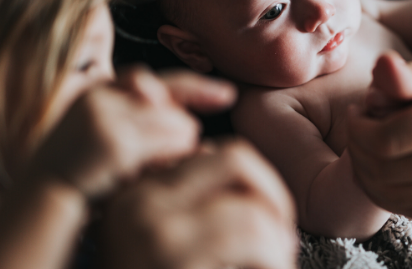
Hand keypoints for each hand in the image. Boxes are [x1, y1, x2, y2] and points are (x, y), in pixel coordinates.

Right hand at [31, 66, 235, 199]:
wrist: (41, 198)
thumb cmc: (83, 176)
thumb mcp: (113, 144)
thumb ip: (145, 128)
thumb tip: (196, 132)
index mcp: (101, 91)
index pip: (160, 81)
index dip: (199, 87)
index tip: (229, 95)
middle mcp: (103, 96)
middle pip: (173, 105)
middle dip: (182, 131)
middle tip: (172, 155)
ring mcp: (107, 116)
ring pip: (178, 124)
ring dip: (178, 148)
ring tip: (150, 170)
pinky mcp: (115, 140)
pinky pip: (169, 145)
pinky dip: (171, 160)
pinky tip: (153, 174)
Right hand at [100, 139, 297, 268]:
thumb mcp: (169, 248)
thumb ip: (195, 211)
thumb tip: (237, 180)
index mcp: (133, 196)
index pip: (213, 154)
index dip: (254, 187)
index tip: (263, 225)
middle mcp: (135, 203)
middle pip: (236, 158)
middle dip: (274, 199)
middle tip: (278, 243)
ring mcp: (151, 229)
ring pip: (252, 203)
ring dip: (278, 241)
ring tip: (271, 268)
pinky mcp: (173, 255)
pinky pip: (255, 235)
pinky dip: (275, 261)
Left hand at [348, 45, 411, 217]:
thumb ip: (405, 72)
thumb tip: (380, 66)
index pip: (386, 140)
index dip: (357, 130)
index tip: (355, 111)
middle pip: (386, 172)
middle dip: (357, 151)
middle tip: (357, 128)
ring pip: (395, 196)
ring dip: (367, 174)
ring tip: (367, 146)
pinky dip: (388, 192)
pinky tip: (383, 166)